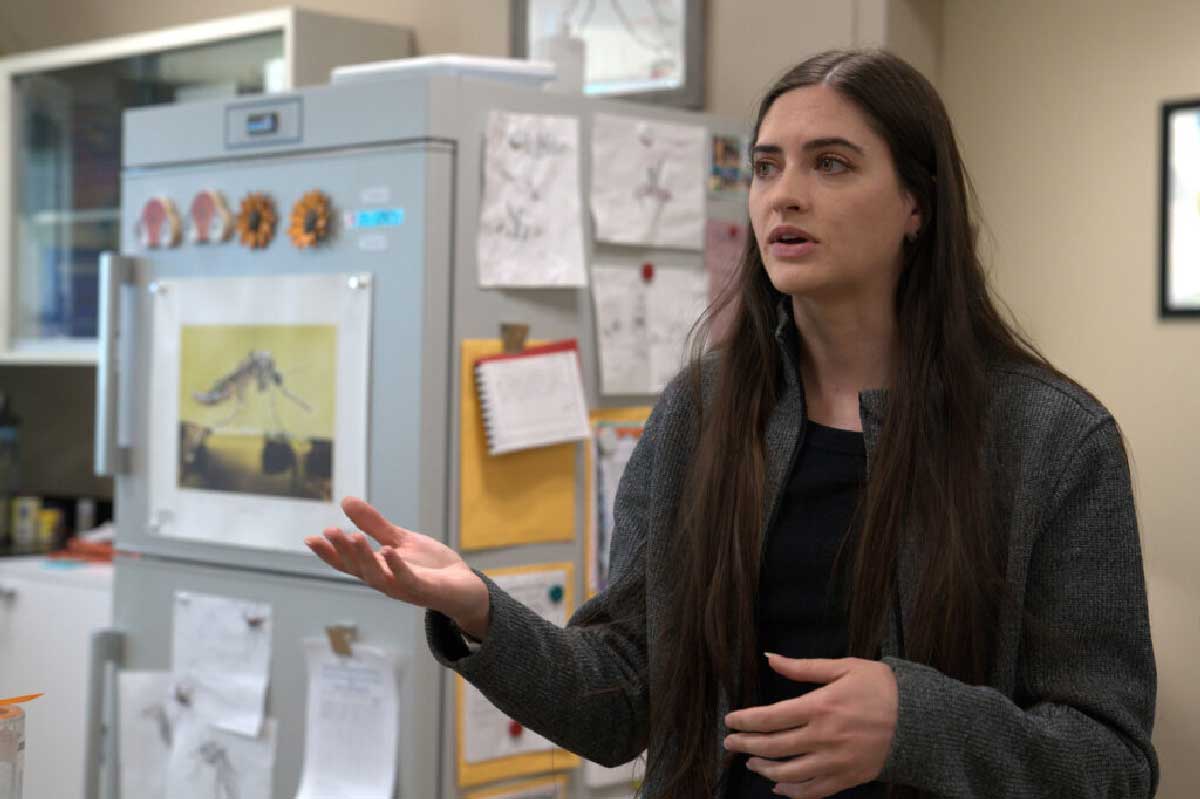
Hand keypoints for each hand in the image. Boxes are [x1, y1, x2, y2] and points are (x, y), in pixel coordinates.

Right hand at [304, 497, 489, 638]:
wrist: (465, 586)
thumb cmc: (431, 566)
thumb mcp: (399, 540)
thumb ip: (374, 525)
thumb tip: (346, 501)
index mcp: (378, 569)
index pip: (348, 563)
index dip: (329, 553)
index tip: (310, 538)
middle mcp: (386, 582)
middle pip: (358, 568)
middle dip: (343, 551)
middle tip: (328, 532)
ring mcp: (404, 588)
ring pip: (378, 576)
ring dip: (364, 558)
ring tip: (353, 537)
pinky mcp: (425, 590)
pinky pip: (407, 580)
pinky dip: (397, 568)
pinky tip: (388, 551)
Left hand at [723, 655, 897, 798]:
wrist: (923, 719)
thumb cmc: (883, 688)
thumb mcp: (843, 668)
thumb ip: (802, 668)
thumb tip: (769, 658)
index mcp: (819, 707)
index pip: (770, 718)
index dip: (745, 721)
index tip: (730, 721)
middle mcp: (823, 738)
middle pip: (773, 747)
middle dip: (746, 746)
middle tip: (730, 744)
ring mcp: (835, 762)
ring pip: (789, 773)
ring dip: (765, 769)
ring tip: (752, 763)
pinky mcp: (848, 778)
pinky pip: (814, 791)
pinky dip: (793, 792)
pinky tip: (780, 787)